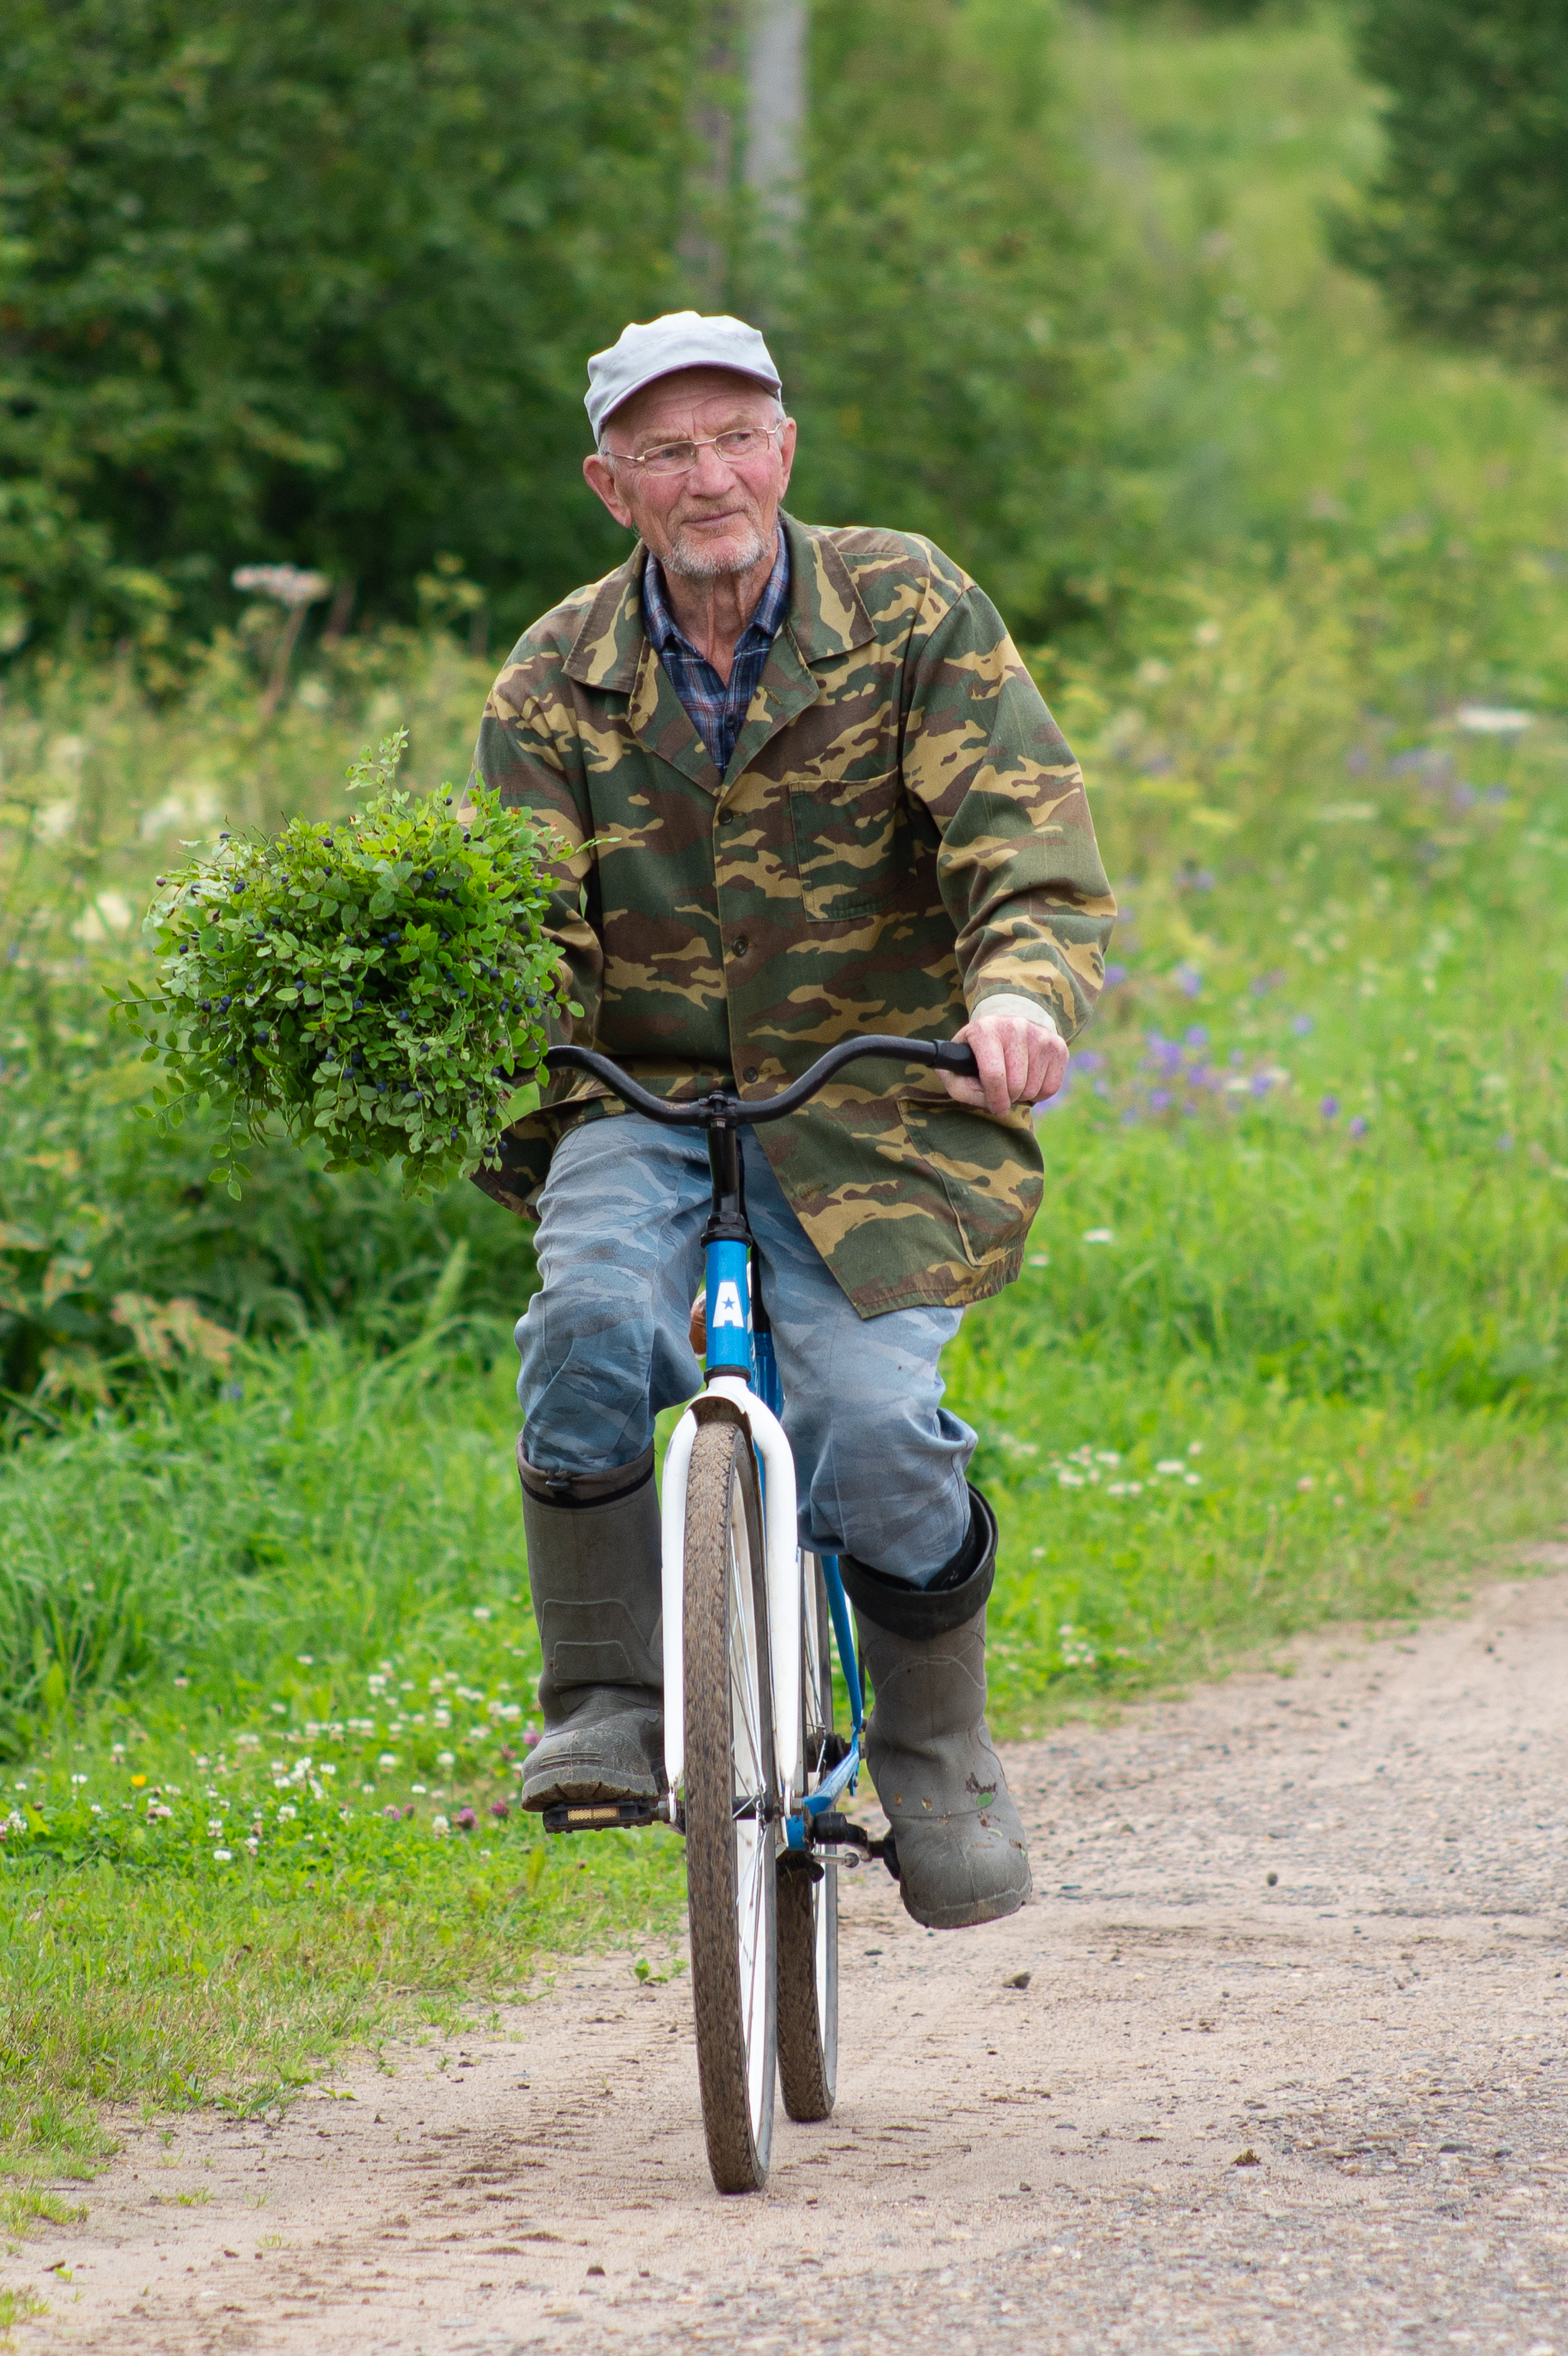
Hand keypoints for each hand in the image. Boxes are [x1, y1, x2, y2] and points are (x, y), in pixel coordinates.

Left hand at [943, 1008, 1068, 1117]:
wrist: (1008, 1026)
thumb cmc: (978, 1052)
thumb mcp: (957, 1065)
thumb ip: (963, 1088)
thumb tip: (990, 1102)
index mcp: (986, 1030)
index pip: (994, 1074)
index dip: (994, 1099)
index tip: (996, 1109)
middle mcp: (1016, 1027)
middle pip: (1016, 1084)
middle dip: (1008, 1097)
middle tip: (1002, 1092)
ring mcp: (1040, 1035)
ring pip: (1034, 1089)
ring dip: (1023, 1095)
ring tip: (1014, 1082)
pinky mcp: (1058, 1046)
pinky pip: (1051, 1087)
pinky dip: (1039, 1093)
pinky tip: (1029, 1080)